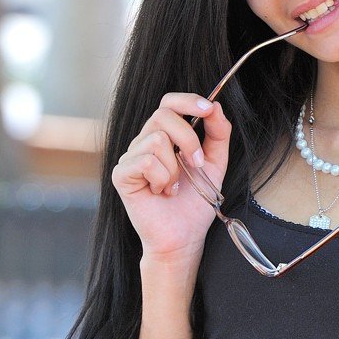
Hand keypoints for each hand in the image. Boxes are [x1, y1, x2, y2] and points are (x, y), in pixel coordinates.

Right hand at [112, 93, 232, 264]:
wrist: (184, 238)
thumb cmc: (194, 203)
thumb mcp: (215, 164)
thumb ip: (217, 134)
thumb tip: (215, 106)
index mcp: (165, 136)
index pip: (169, 103)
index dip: (187, 100)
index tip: (208, 109)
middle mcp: (144, 142)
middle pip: (163, 114)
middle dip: (188, 139)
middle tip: (198, 165)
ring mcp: (130, 157)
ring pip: (157, 140)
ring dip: (175, 169)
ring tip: (173, 188)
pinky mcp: (121, 174)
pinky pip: (146, 161)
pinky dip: (162, 179)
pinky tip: (161, 192)